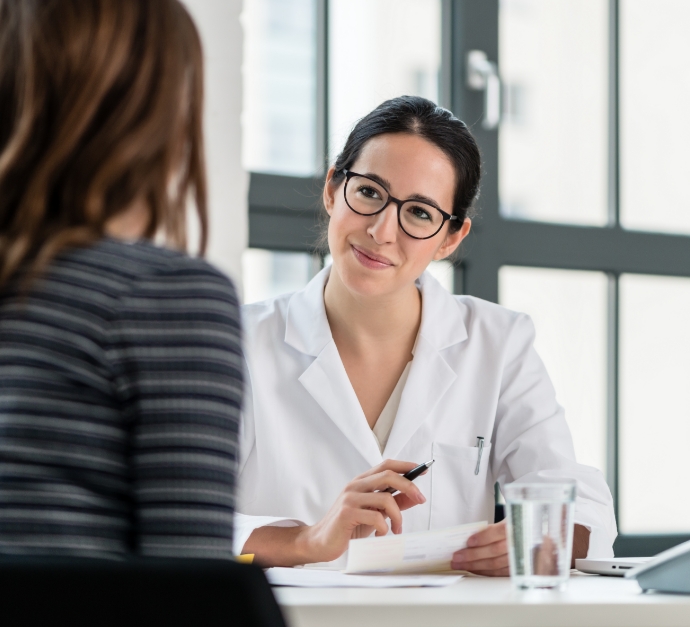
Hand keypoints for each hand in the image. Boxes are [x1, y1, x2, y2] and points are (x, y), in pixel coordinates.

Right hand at [297, 459, 426, 563]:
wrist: (321, 542)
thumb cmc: (349, 527)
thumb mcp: (375, 513)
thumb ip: (393, 503)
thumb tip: (414, 496)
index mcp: (362, 482)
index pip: (386, 465)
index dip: (406, 465)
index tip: (422, 469)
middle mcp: (355, 485)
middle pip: (389, 475)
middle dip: (410, 486)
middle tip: (421, 500)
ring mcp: (350, 498)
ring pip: (386, 498)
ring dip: (398, 517)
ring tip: (397, 530)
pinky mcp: (347, 513)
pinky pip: (376, 517)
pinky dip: (385, 528)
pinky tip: (381, 536)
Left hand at [451, 522, 590, 575]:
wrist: (559, 532)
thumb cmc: (532, 521)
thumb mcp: (518, 515)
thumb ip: (499, 526)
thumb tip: (473, 535)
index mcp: (523, 525)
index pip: (501, 532)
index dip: (483, 537)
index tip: (469, 541)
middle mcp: (525, 543)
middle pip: (496, 552)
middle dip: (474, 556)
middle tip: (457, 557)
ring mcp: (526, 557)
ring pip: (498, 565)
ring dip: (477, 566)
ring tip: (461, 563)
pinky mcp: (525, 569)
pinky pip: (504, 573)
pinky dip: (488, 572)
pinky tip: (476, 570)